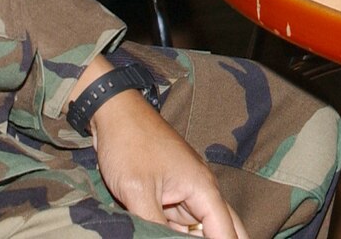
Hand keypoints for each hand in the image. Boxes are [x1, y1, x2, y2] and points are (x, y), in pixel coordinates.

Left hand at [89, 81, 251, 238]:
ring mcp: (185, 191)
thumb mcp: (139, 192)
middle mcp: (200, 190)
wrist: (114, 114)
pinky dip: (178, 233)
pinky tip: (169, 235)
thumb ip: (155, 226)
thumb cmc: (129, 145)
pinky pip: (181, 221)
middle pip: (224, 227)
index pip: (226, 231)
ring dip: (197, 237)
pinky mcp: (169, 193)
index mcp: (203, 188)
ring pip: (201, 227)